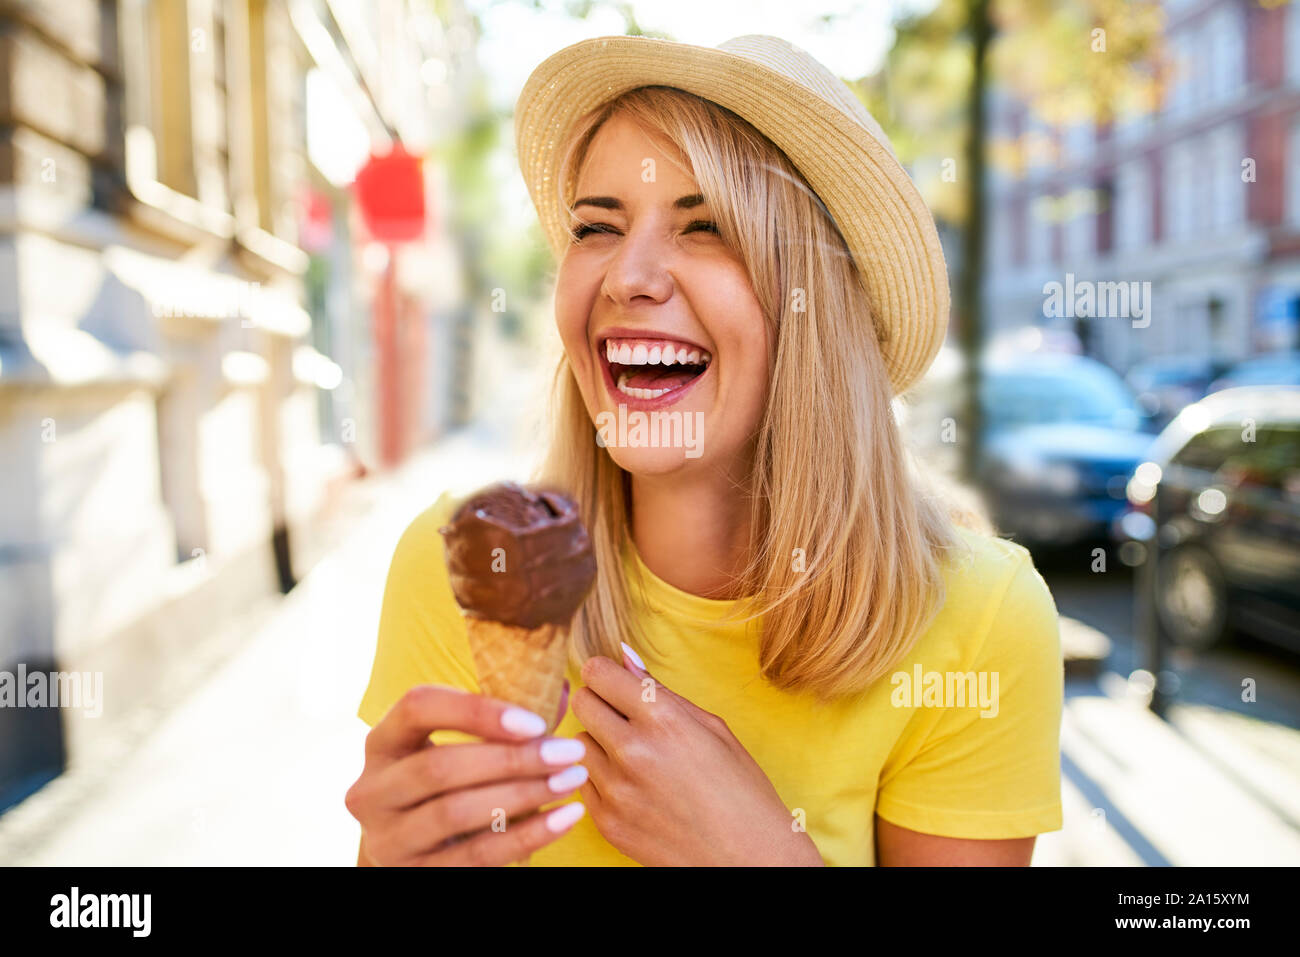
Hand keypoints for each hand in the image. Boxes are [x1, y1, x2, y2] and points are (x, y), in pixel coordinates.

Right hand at [346, 683, 586, 864]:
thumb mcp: (460, 747)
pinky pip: (475, 856)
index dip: (476, 711)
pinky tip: (564, 818)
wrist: (420, 851)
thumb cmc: (451, 784)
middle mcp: (372, 790)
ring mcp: (386, 839)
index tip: (534, 722)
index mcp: (381, 742)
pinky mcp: (412, 874)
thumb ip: (501, 722)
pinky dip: (527, 836)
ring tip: (571, 780)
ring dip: (524, 794)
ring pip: (455, 812)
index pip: (417, 707)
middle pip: (439, 766)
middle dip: (513, 758)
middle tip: (569, 752)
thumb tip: (561, 693)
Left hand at [572, 646, 822, 865]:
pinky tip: (633, 787)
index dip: (606, 674)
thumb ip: (660, 690)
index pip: (598, 672)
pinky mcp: (606, 822)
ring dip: (600, 743)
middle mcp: (633, 750)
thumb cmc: (741, 789)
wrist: (748, 859)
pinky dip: (600, 779)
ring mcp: (616, 789)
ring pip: (579, 742)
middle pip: (582, 702)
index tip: (615, 683)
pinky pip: (582, 781)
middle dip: (599, 703)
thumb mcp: (713, 728)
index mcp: (663, 718)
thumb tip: (624, 655)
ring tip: (634, 758)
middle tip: (623, 718)